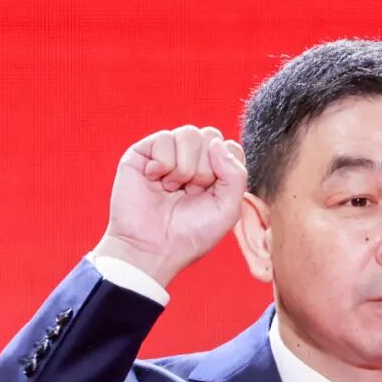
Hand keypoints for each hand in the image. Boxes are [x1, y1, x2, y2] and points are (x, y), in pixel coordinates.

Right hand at [95, 126, 247, 287]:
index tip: (210, 194)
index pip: (229, 147)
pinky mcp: (144, 152)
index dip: (224, 169)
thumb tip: (217, 143)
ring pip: (190, 133)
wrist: (153, 248)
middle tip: (190, 193)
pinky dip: (163, 164)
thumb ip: (237, 175)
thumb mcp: (228, 210)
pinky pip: (164, 137)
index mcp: (215, 171)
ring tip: (172, 189)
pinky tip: (155, 180)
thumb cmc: (191, 234)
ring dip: (184, 167)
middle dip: (205, 170)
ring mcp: (168, 153)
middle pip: (211, 136)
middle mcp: (192, 159)